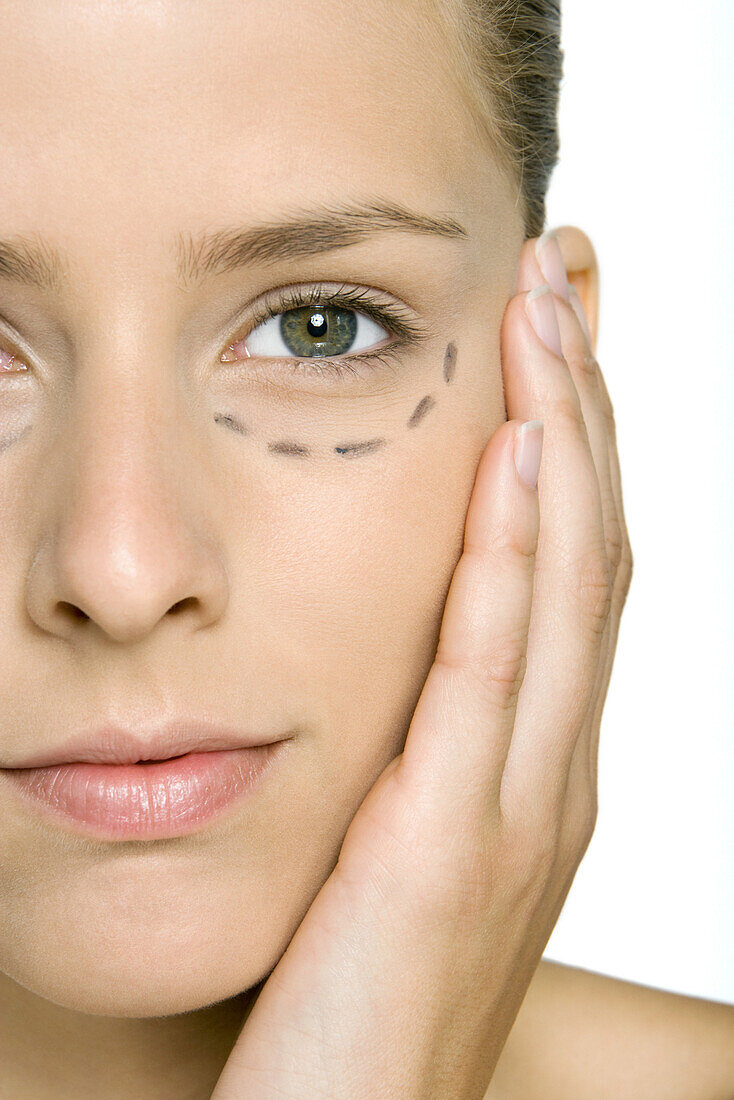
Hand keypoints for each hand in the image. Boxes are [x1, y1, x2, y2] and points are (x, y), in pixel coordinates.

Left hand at [210, 231, 633, 1099]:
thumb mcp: (398, 833)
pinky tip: (510, 465)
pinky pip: (491, 677)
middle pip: (587, 548)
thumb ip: (421, 738)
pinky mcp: (451, 851)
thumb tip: (407, 639)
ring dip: (560, 443)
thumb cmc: (354, 984)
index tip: (557, 331)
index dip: (576, 439)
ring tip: (548, 319)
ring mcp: (519, 810)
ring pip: (565, 589)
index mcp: (536, 763)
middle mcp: (551, 771)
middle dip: (584, 402)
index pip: (573, 566)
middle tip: (566, 277)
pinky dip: (510, 562)